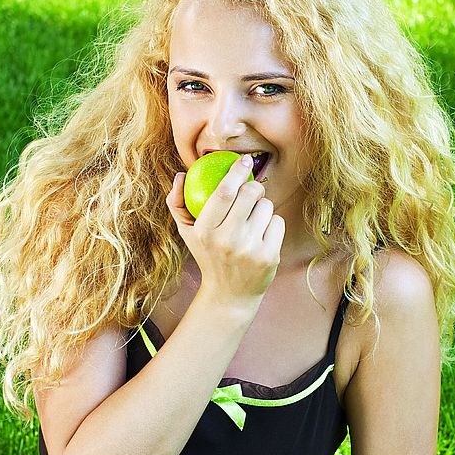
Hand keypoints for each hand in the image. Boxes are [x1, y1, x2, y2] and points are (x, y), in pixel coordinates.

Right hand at [166, 155, 284, 304]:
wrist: (229, 294)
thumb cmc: (207, 255)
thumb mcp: (187, 233)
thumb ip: (177, 203)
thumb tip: (181, 174)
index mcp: (205, 231)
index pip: (223, 193)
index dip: (236, 172)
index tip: (243, 161)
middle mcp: (227, 240)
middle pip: (249, 194)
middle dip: (254, 186)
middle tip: (251, 191)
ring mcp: (250, 249)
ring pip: (266, 207)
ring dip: (262, 207)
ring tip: (252, 221)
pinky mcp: (270, 256)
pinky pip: (278, 222)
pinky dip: (272, 224)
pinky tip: (261, 235)